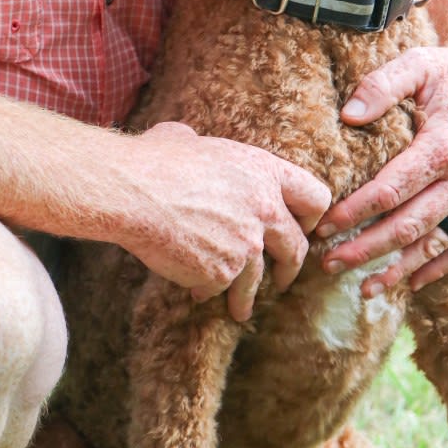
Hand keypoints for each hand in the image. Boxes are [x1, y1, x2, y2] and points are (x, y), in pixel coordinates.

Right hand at [118, 123, 330, 320]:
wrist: (132, 192)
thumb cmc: (153, 160)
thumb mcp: (189, 139)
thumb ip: (204, 147)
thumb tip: (186, 139)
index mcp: (265, 173)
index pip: (315, 198)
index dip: (311, 217)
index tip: (303, 229)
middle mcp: (265, 210)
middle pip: (296, 247)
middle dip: (291, 267)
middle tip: (284, 278)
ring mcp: (247, 245)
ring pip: (258, 280)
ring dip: (248, 297)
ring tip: (241, 309)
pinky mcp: (223, 272)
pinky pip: (221, 288)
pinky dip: (208, 292)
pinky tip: (195, 292)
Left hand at [316, 41, 447, 292]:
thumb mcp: (416, 65)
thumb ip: (380, 86)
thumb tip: (349, 116)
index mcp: (443, 146)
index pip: (389, 192)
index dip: (353, 213)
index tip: (323, 228)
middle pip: (408, 226)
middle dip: (365, 249)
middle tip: (329, 264)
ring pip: (436, 244)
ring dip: (399, 269)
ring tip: (364, 289)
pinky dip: (441, 267)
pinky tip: (411, 282)